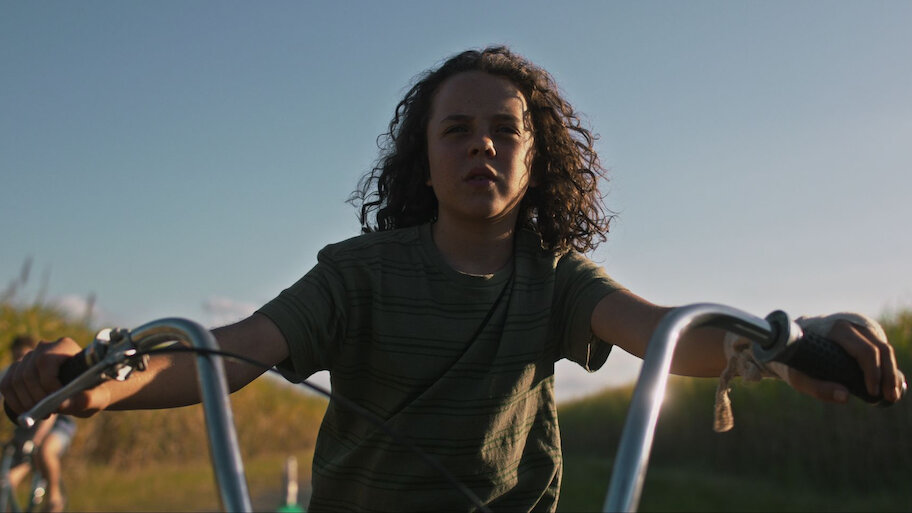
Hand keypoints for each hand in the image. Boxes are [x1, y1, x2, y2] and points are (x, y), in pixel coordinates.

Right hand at [0, 338, 109, 417]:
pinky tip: (27, 411)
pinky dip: (14, 401)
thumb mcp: (98, 397)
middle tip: (49, 413)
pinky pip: (6, 385)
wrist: (87, 391)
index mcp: (65, 346)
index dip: (49, 387)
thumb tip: (60, 404)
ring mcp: (29, 358)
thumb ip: (85, 400)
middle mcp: (44, 347)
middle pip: (28, 373)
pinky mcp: (19, 370)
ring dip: (25, 402)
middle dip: (36, 398)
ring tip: (42, 414)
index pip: (46, 363)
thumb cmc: (95, 392)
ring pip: (14, 381)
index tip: (59, 404)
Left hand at [787, 317, 904, 403]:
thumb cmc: (795, 360)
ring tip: (892, 395)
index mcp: (835, 330)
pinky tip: (890, 385)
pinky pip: (882, 350)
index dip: (873, 372)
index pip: (865, 350)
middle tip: (890, 397)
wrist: (790, 343)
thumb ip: (818, 388)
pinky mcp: (863, 334)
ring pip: (885, 348)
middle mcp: (851, 325)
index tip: (872, 393)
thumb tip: (845, 397)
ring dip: (892, 372)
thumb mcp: (799, 377)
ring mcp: (859, 327)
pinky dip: (888, 367)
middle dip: (888, 375)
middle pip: (880, 348)